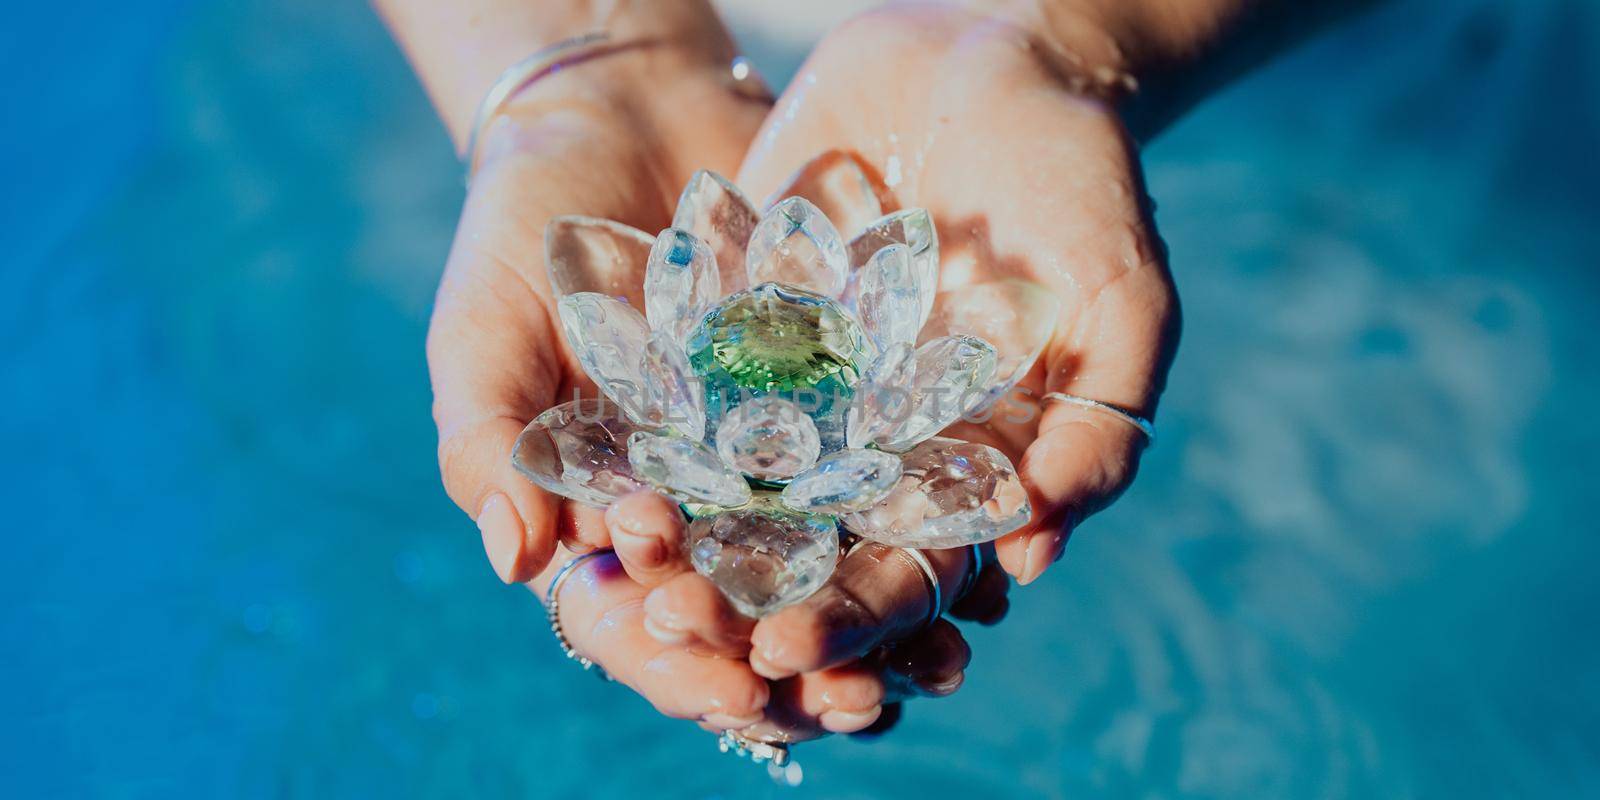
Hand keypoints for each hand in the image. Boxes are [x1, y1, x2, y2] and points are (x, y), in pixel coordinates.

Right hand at [421, 8, 977, 741]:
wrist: (617, 117)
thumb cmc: (523, 234)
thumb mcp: (487, 333)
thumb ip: (490, 443)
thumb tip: (515, 560)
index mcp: (599, 515)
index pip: (633, 619)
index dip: (677, 660)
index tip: (730, 683)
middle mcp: (692, 504)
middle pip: (744, 613)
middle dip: (800, 660)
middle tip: (863, 699)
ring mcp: (766, 459)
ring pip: (828, 563)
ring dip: (883, 619)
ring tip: (941, 659)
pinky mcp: (836, 401)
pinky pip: (886, 475)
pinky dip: (928, 520)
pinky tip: (981, 558)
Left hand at [616, 3, 1179, 684]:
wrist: (994, 51)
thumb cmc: (1083, 183)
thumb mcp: (1122, 303)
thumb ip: (1098, 426)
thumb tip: (1038, 548)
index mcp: (959, 458)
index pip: (904, 564)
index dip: (851, 613)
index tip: (790, 652)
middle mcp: (872, 432)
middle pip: (801, 535)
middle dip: (740, 586)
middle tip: (677, 628)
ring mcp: (800, 372)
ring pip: (728, 465)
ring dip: (677, 517)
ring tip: (622, 554)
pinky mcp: (739, 305)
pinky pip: (683, 361)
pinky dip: (638, 403)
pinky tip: (578, 443)